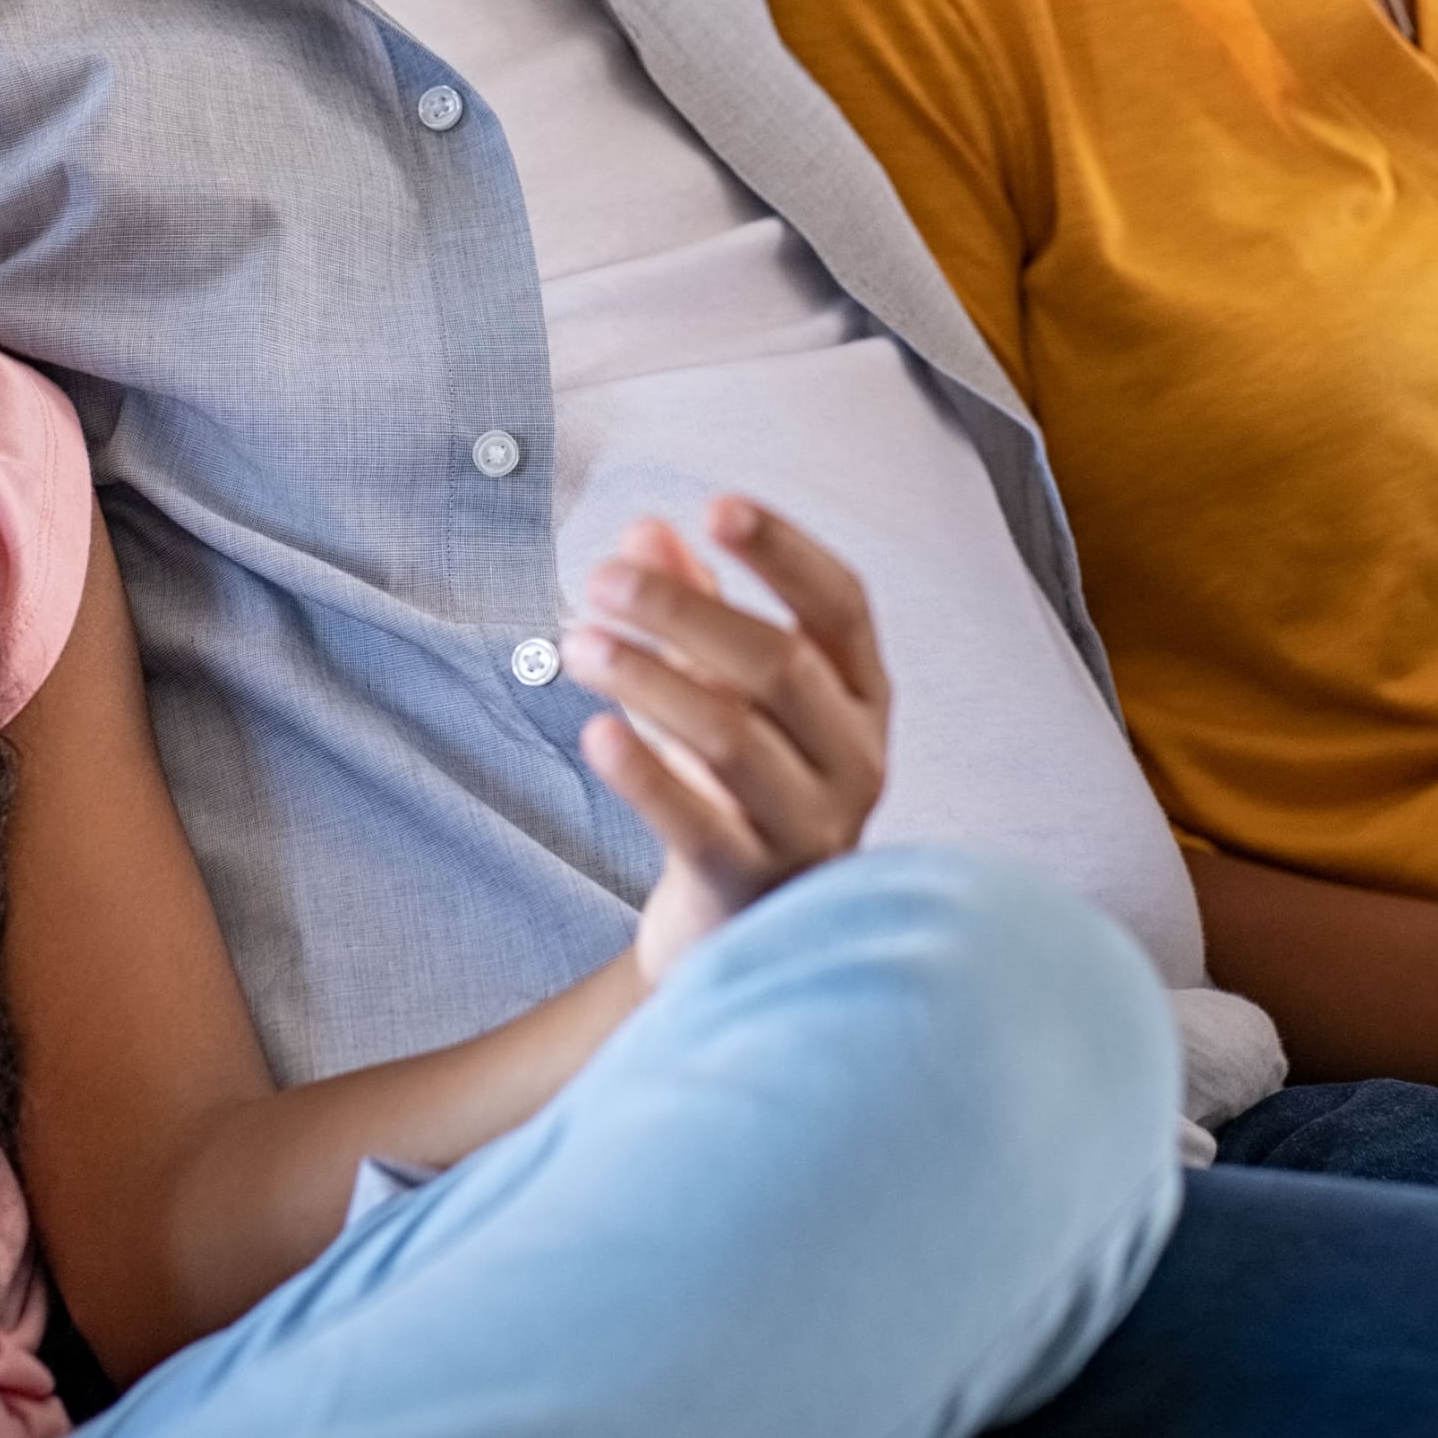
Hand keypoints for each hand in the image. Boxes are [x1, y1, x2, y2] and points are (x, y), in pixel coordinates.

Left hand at [568, 498, 889, 982]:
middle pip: (779, 663)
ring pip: (734, 736)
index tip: (716, 506)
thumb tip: (646, 531)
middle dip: (684, 611)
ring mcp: (812, 826)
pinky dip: (645, 775)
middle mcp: (856, 757)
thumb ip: (695, 610)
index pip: (841, 605)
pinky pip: (698, 824)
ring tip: (576, 643)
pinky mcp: (754, 886)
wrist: (740, 931)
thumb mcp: (727, 692)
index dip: (784, 552)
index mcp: (862, 695)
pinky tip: (595, 732)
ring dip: (649, 679)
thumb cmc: (738, 791)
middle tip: (602, 578)